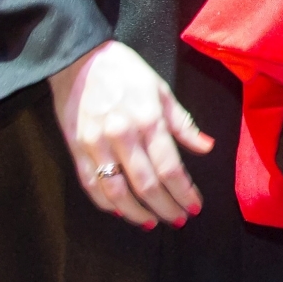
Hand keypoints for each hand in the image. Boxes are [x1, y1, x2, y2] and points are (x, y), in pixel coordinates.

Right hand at [49, 41, 214, 230]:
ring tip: (152, 222)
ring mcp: (96, 145)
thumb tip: (206, 147)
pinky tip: (121, 211)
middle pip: (147, 185)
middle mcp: (122, 135)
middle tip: (179, 219)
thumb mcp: (160, 89)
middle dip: (166, 207)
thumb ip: (182, 123)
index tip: (195, 206)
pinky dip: (107, 204)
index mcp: (148, 119)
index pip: (170, 167)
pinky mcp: (76, 149)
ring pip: (117, 192)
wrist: (79, 58)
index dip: (184, 192)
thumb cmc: (125, 71)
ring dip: (137, 213)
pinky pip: (92, 185)